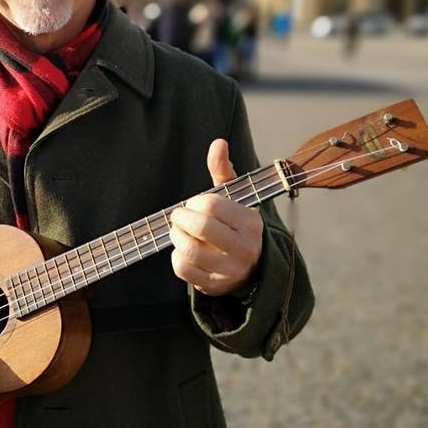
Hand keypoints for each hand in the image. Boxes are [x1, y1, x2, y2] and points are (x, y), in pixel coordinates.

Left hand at [169, 139, 262, 295]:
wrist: (251, 268)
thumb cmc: (235, 226)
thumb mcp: (234, 198)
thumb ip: (223, 171)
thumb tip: (218, 142)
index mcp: (251, 222)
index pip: (212, 205)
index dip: (195, 202)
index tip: (195, 205)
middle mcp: (244, 248)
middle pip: (200, 228)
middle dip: (181, 218)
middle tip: (179, 216)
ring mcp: (230, 270)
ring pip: (189, 250)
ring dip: (176, 237)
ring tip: (179, 232)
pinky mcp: (215, 285)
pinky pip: (183, 269)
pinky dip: (176, 257)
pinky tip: (183, 251)